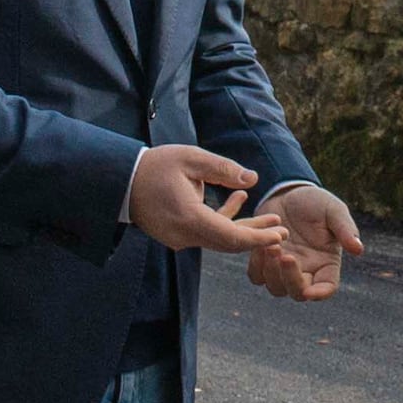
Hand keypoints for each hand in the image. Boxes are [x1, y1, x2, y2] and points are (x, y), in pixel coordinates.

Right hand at [130, 143, 289, 254]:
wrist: (119, 181)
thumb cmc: (155, 166)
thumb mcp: (191, 159)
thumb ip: (224, 169)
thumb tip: (253, 180)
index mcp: (190, 219)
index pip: (232, 238)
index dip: (258, 237)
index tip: (280, 235)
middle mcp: (185, 236)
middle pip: (228, 243)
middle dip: (257, 236)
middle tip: (282, 231)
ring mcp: (179, 238)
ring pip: (219, 238)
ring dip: (243, 227)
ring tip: (269, 217)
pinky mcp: (176, 234)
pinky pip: (206, 232)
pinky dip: (223, 220)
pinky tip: (238, 199)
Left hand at [245, 184, 362, 301]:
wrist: (288, 192)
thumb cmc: (316, 201)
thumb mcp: (333, 210)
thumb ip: (345, 229)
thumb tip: (358, 249)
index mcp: (327, 263)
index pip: (327, 287)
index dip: (320, 294)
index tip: (310, 291)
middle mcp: (306, 271)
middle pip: (298, 292)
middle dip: (290, 278)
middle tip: (285, 255)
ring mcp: (284, 269)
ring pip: (276, 288)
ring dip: (272, 272)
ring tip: (272, 246)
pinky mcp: (265, 262)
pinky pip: (257, 276)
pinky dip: (257, 267)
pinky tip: (259, 246)